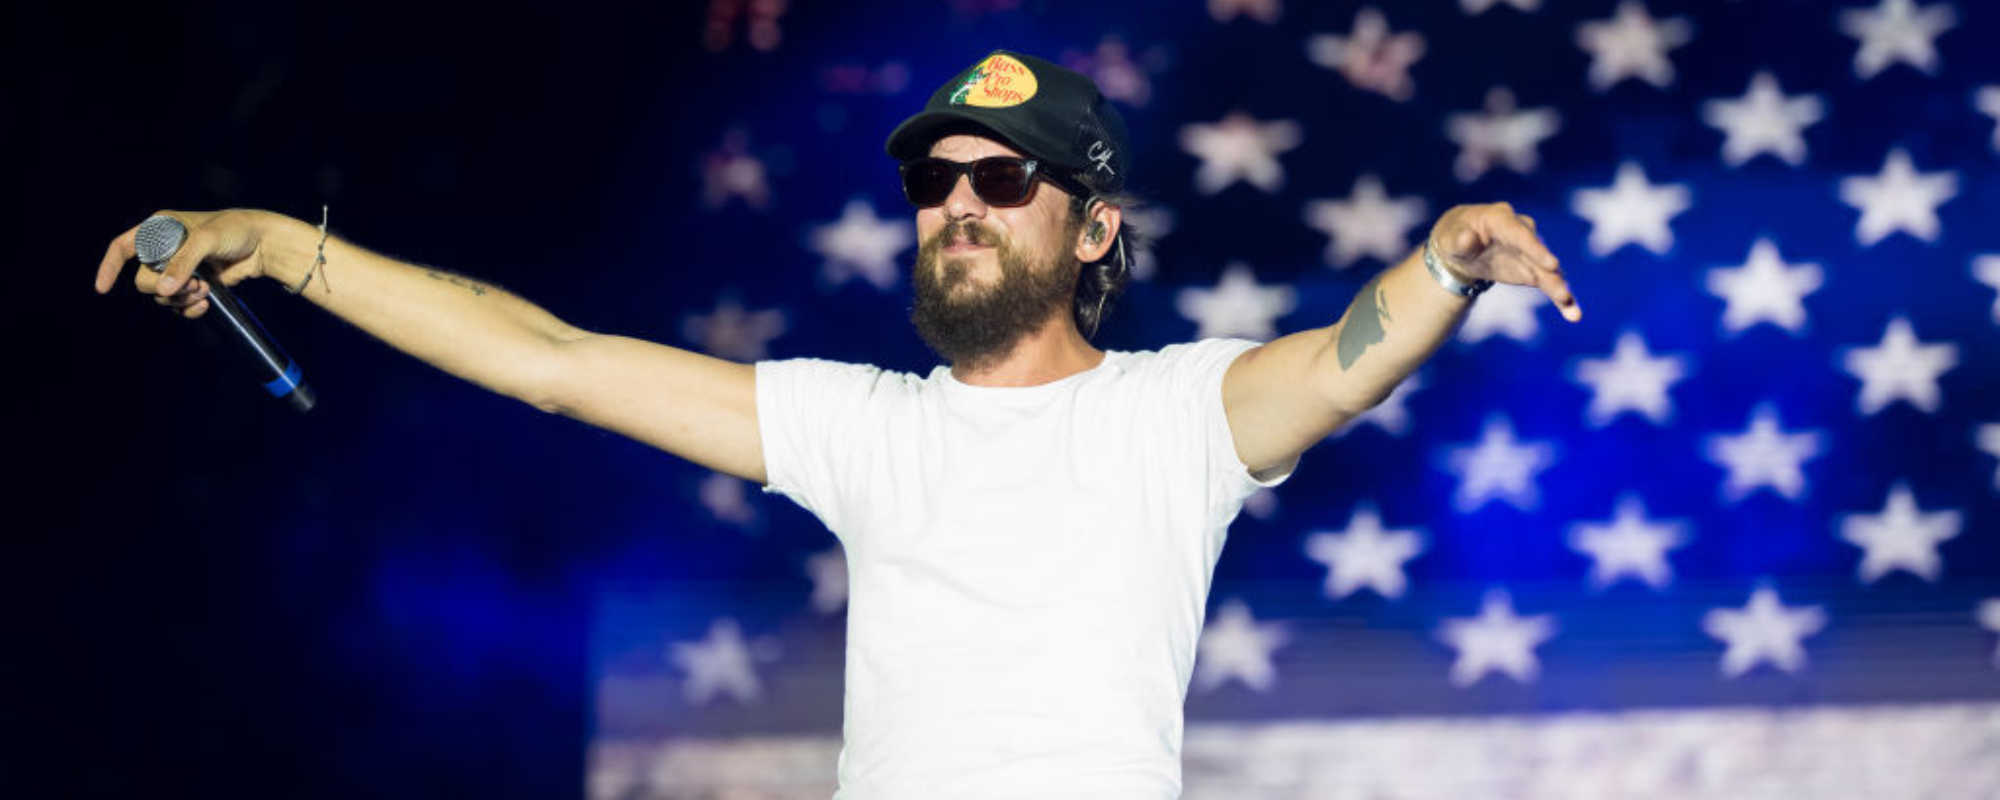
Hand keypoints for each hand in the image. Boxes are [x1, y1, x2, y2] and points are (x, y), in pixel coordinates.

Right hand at [94, 209, 276, 318]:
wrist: (264, 245)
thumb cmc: (236, 231)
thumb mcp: (206, 240)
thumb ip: (183, 263)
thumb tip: (163, 289)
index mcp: (160, 228)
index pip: (123, 247)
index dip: (109, 266)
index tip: (103, 288)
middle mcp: (165, 249)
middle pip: (143, 279)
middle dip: (164, 287)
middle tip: (193, 284)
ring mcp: (179, 268)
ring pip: (161, 295)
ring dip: (180, 299)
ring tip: (204, 291)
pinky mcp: (194, 284)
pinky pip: (179, 305)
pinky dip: (189, 309)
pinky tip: (205, 304)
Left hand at [1429, 202, 1580, 321]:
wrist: (1462, 246)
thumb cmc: (1455, 237)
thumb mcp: (1450, 238)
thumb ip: (1459, 239)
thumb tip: (1468, 239)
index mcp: (1500, 219)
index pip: (1520, 233)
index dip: (1535, 249)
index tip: (1551, 264)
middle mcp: (1521, 232)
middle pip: (1538, 252)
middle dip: (1551, 272)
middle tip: (1562, 292)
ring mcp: (1529, 251)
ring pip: (1548, 270)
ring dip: (1559, 289)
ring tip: (1571, 309)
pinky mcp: (1532, 269)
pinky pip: (1548, 283)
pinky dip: (1559, 298)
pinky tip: (1573, 313)